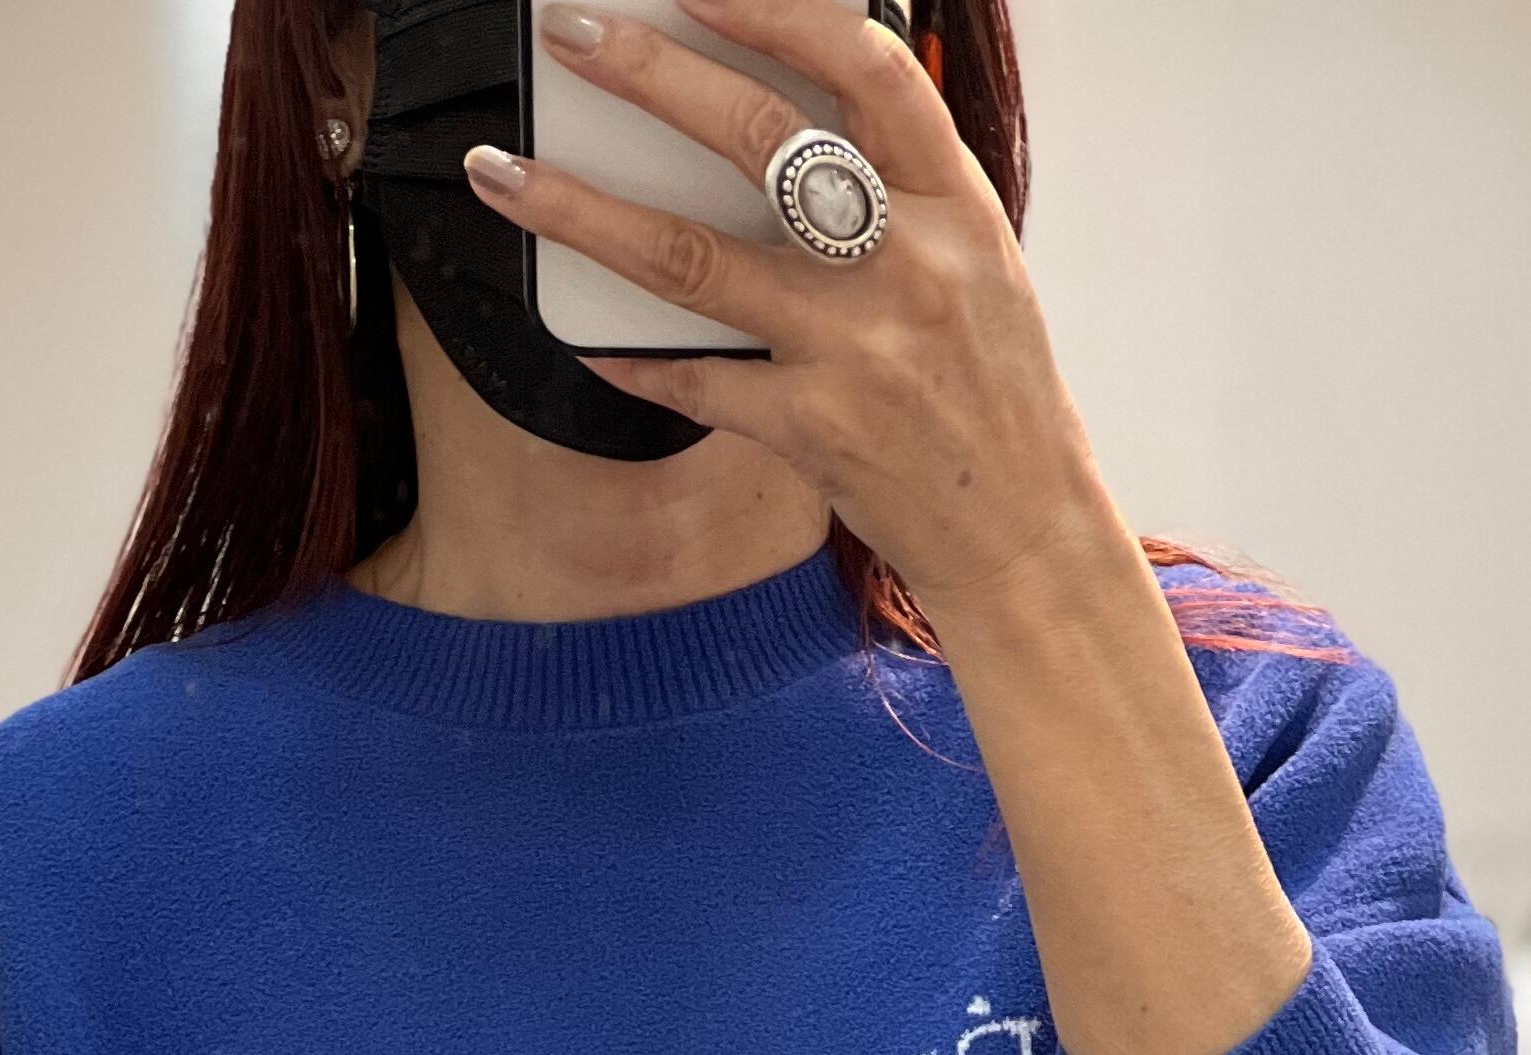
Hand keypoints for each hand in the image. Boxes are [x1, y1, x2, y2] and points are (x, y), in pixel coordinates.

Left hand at [470, 0, 1100, 629]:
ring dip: (583, 212)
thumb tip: (787, 116)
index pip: (863, 67)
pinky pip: (696, 380)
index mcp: (956, 201)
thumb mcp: (978, 260)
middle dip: (650, 76)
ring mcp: (856, 350)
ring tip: (506, 175)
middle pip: (758, 142)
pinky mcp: (813, 431)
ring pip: (691, 260)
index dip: (772, 13)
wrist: (1025, 528)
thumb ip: (899, 186)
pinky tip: (583, 332)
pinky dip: (631, 357)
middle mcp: (908, 263)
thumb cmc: (994, 389)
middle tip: (571, 35)